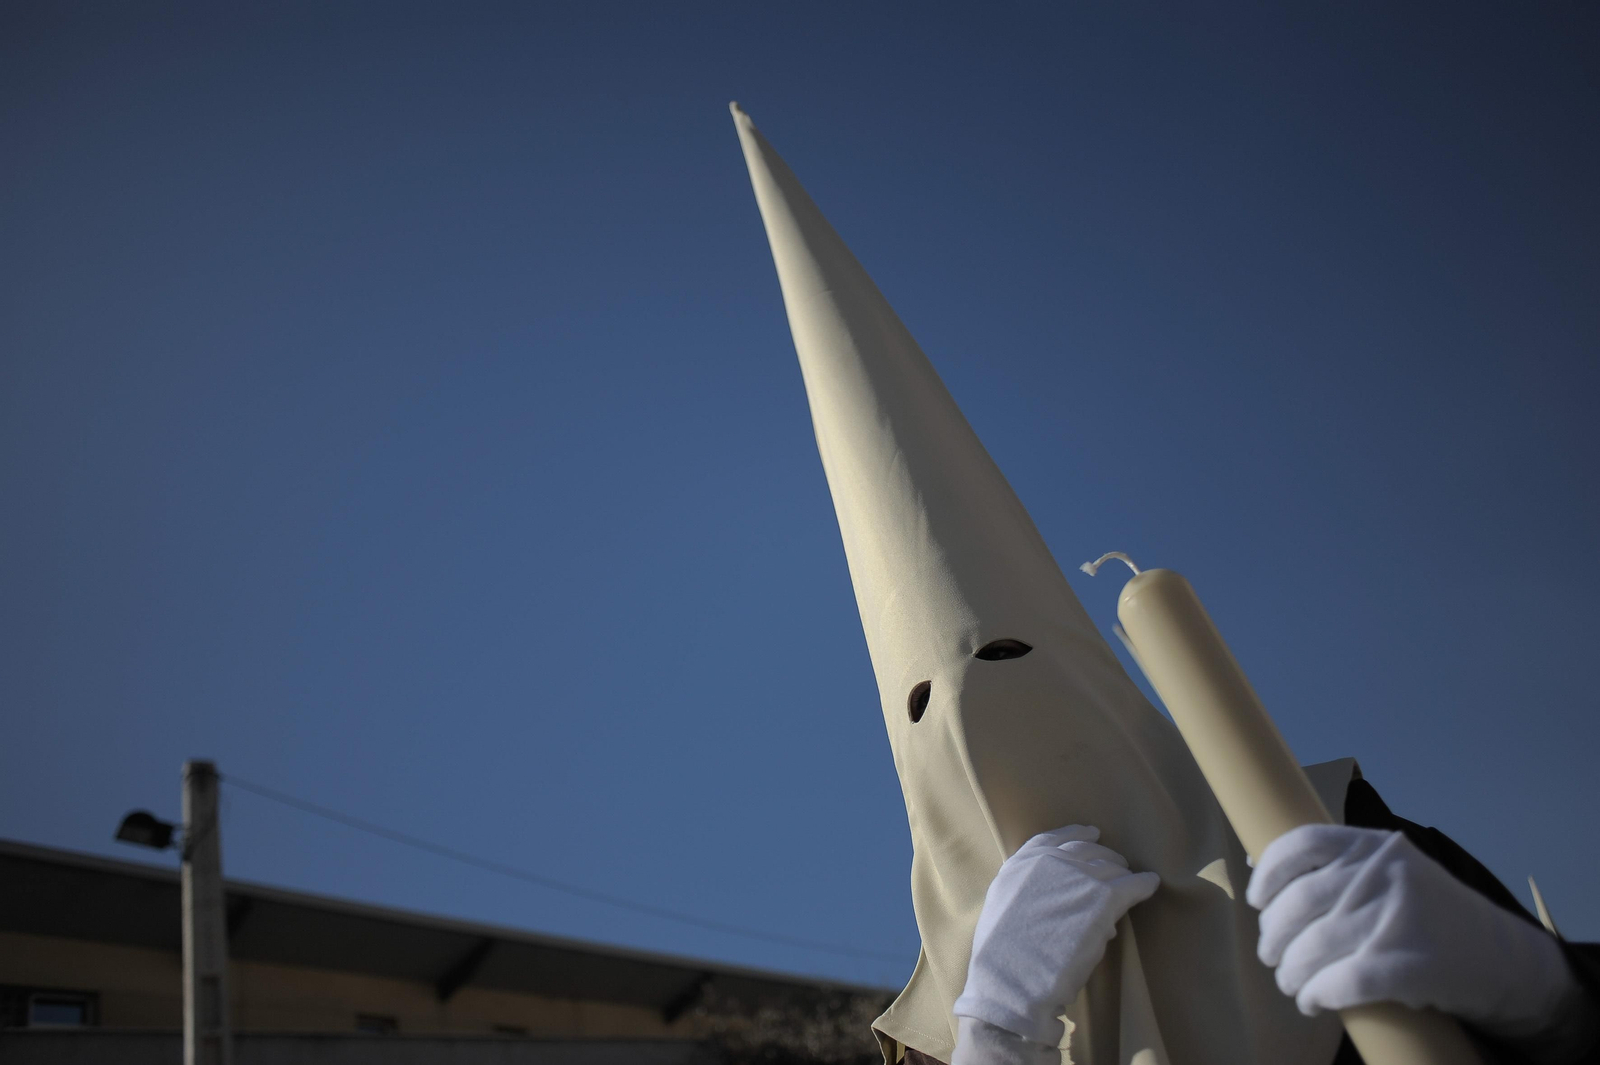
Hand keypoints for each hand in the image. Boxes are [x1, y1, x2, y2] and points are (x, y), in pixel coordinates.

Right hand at [953, 825, 1159, 1046]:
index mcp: (1021, 863)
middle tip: (1117, 868)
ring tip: (1133, 882)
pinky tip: (1151, 884)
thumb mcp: (1003, 909)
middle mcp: (1050, 861)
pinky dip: (1144, 884)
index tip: (1091, 833)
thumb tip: (1062, 898)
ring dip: (1122, 876)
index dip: (1075, 834)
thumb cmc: (1004, 957)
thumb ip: (1028, 892)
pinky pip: (1133, 885)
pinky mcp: (1103, 897)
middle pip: (1088, 850)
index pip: (1053, 839)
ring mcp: (1077, 876)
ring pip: (1112, 868)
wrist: (1013, 979)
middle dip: (1104, 858)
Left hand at [1247, 824, 1574, 1036]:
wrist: (1500, 956)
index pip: (1302, 844)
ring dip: (1291, 971)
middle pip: (1299, 903)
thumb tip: (1260, 869)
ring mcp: (1396, 917)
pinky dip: (1317, 993)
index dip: (1269, 874)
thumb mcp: (1392, 869)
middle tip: (1272, 955)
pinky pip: (1342, 981)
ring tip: (1291, 982)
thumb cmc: (1430, 913)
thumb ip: (1340, 865)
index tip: (1257, 900)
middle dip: (1274, 935)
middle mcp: (1382, 874)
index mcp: (1373, 845)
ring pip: (1313, 946)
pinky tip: (1312, 1000)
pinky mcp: (1410, 964)